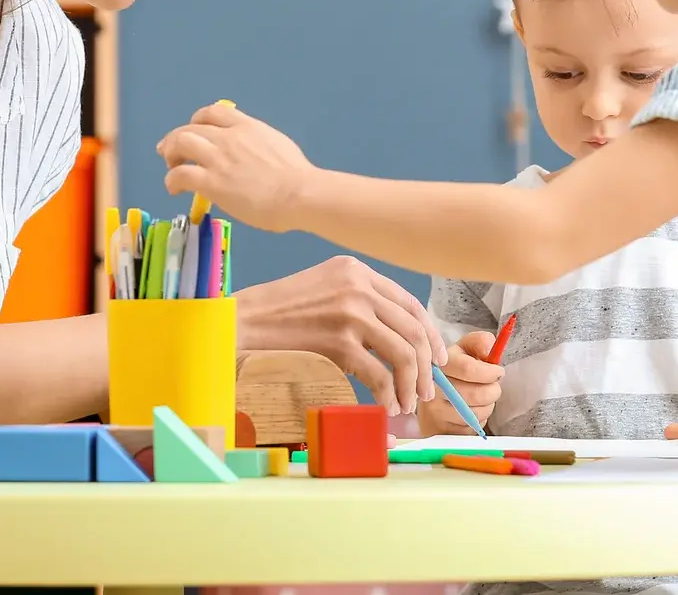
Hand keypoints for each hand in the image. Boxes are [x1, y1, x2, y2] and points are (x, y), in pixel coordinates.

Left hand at [159, 104, 314, 232]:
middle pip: (190, 128)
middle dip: (176, 139)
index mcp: (247, 127)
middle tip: (170, 153)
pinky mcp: (211, 181)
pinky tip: (173, 189)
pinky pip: (180, 174)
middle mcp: (229, 137)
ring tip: (171, 167)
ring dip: (170, 154)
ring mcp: (218, 158)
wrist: (299, 193)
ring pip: (180, 143)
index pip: (213, 112)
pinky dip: (171, 180)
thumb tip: (251, 155)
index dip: (196, 121)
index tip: (193, 132)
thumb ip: (259, 144)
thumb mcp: (277, 145)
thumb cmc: (297, 176)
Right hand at [233, 256, 447, 415]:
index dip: (430, 334)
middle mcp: (359, 286)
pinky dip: (388, 395)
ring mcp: (351, 312)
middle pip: (413, 329)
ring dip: (411, 383)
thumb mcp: (324, 290)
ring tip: (407, 402)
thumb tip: (398, 338)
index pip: (410, 303)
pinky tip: (385, 406)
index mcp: (357, 270)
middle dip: (426, 365)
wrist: (241, 322)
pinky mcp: (339, 342)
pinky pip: (379, 375)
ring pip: (404, 352)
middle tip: (426, 389)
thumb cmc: (279, 313)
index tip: (437, 357)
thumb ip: (360, 303)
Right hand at [416, 332, 503, 435]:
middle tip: (493, 387)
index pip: (469, 369)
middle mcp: (432, 388)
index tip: (498, 372)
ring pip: (476, 414)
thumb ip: (479, 342)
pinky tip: (472, 411)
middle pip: (476, 394)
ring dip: (488, 407)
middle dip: (493, 391)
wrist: (429, 395)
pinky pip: (470, 429)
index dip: (490, 372)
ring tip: (483, 399)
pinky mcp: (439, 429)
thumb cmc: (454, 371)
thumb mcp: (464, 349)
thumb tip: (489, 347)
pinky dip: (478, 421)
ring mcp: (434, 411)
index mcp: (439, 364)